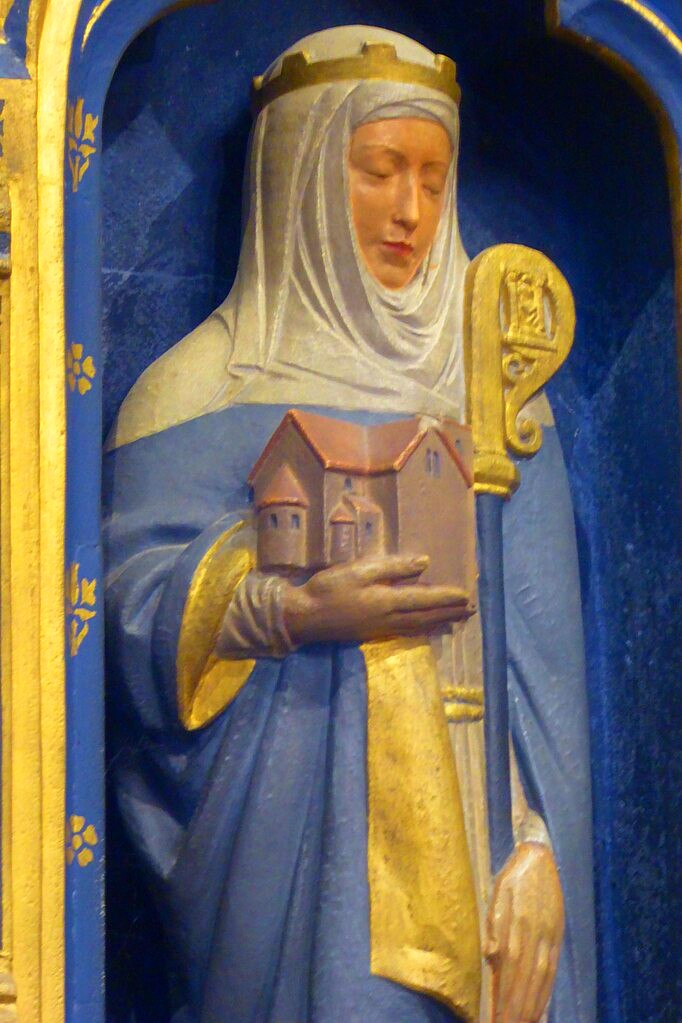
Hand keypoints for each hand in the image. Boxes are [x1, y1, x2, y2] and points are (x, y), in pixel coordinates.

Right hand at [282, 554, 474, 645]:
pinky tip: (429, 626)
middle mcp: (390, 618)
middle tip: (472, 610)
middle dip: (451, 612)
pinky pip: (408, 631)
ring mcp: (382, 628)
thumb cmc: (330, 588)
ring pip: (419, 626)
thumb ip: (392, 567)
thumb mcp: (360, 570)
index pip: (425, 599)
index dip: (447, 597)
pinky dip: (424, 628)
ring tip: (459, 618)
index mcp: (388, 601)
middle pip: (427, 616)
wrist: (305, 616)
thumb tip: (424, 563)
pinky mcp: (374, 632)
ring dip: (441, 621)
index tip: (467, 595)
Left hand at [485, 843, 563, 1022]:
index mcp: (519, 923)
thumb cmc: (513, 876)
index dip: (507, 996)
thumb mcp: (498, 893)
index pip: (512, 969)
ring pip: (542, 976)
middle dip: (518, 1007)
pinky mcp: (556, 934)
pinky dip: (547, 988)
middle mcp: (536, 933)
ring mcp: (549, 935)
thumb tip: (491, 956)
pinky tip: (542, 1004)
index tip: (499, 1017)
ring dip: (534, 1003)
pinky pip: (552, 967)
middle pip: (527, 978)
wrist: (539, 856)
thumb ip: (494, 924)